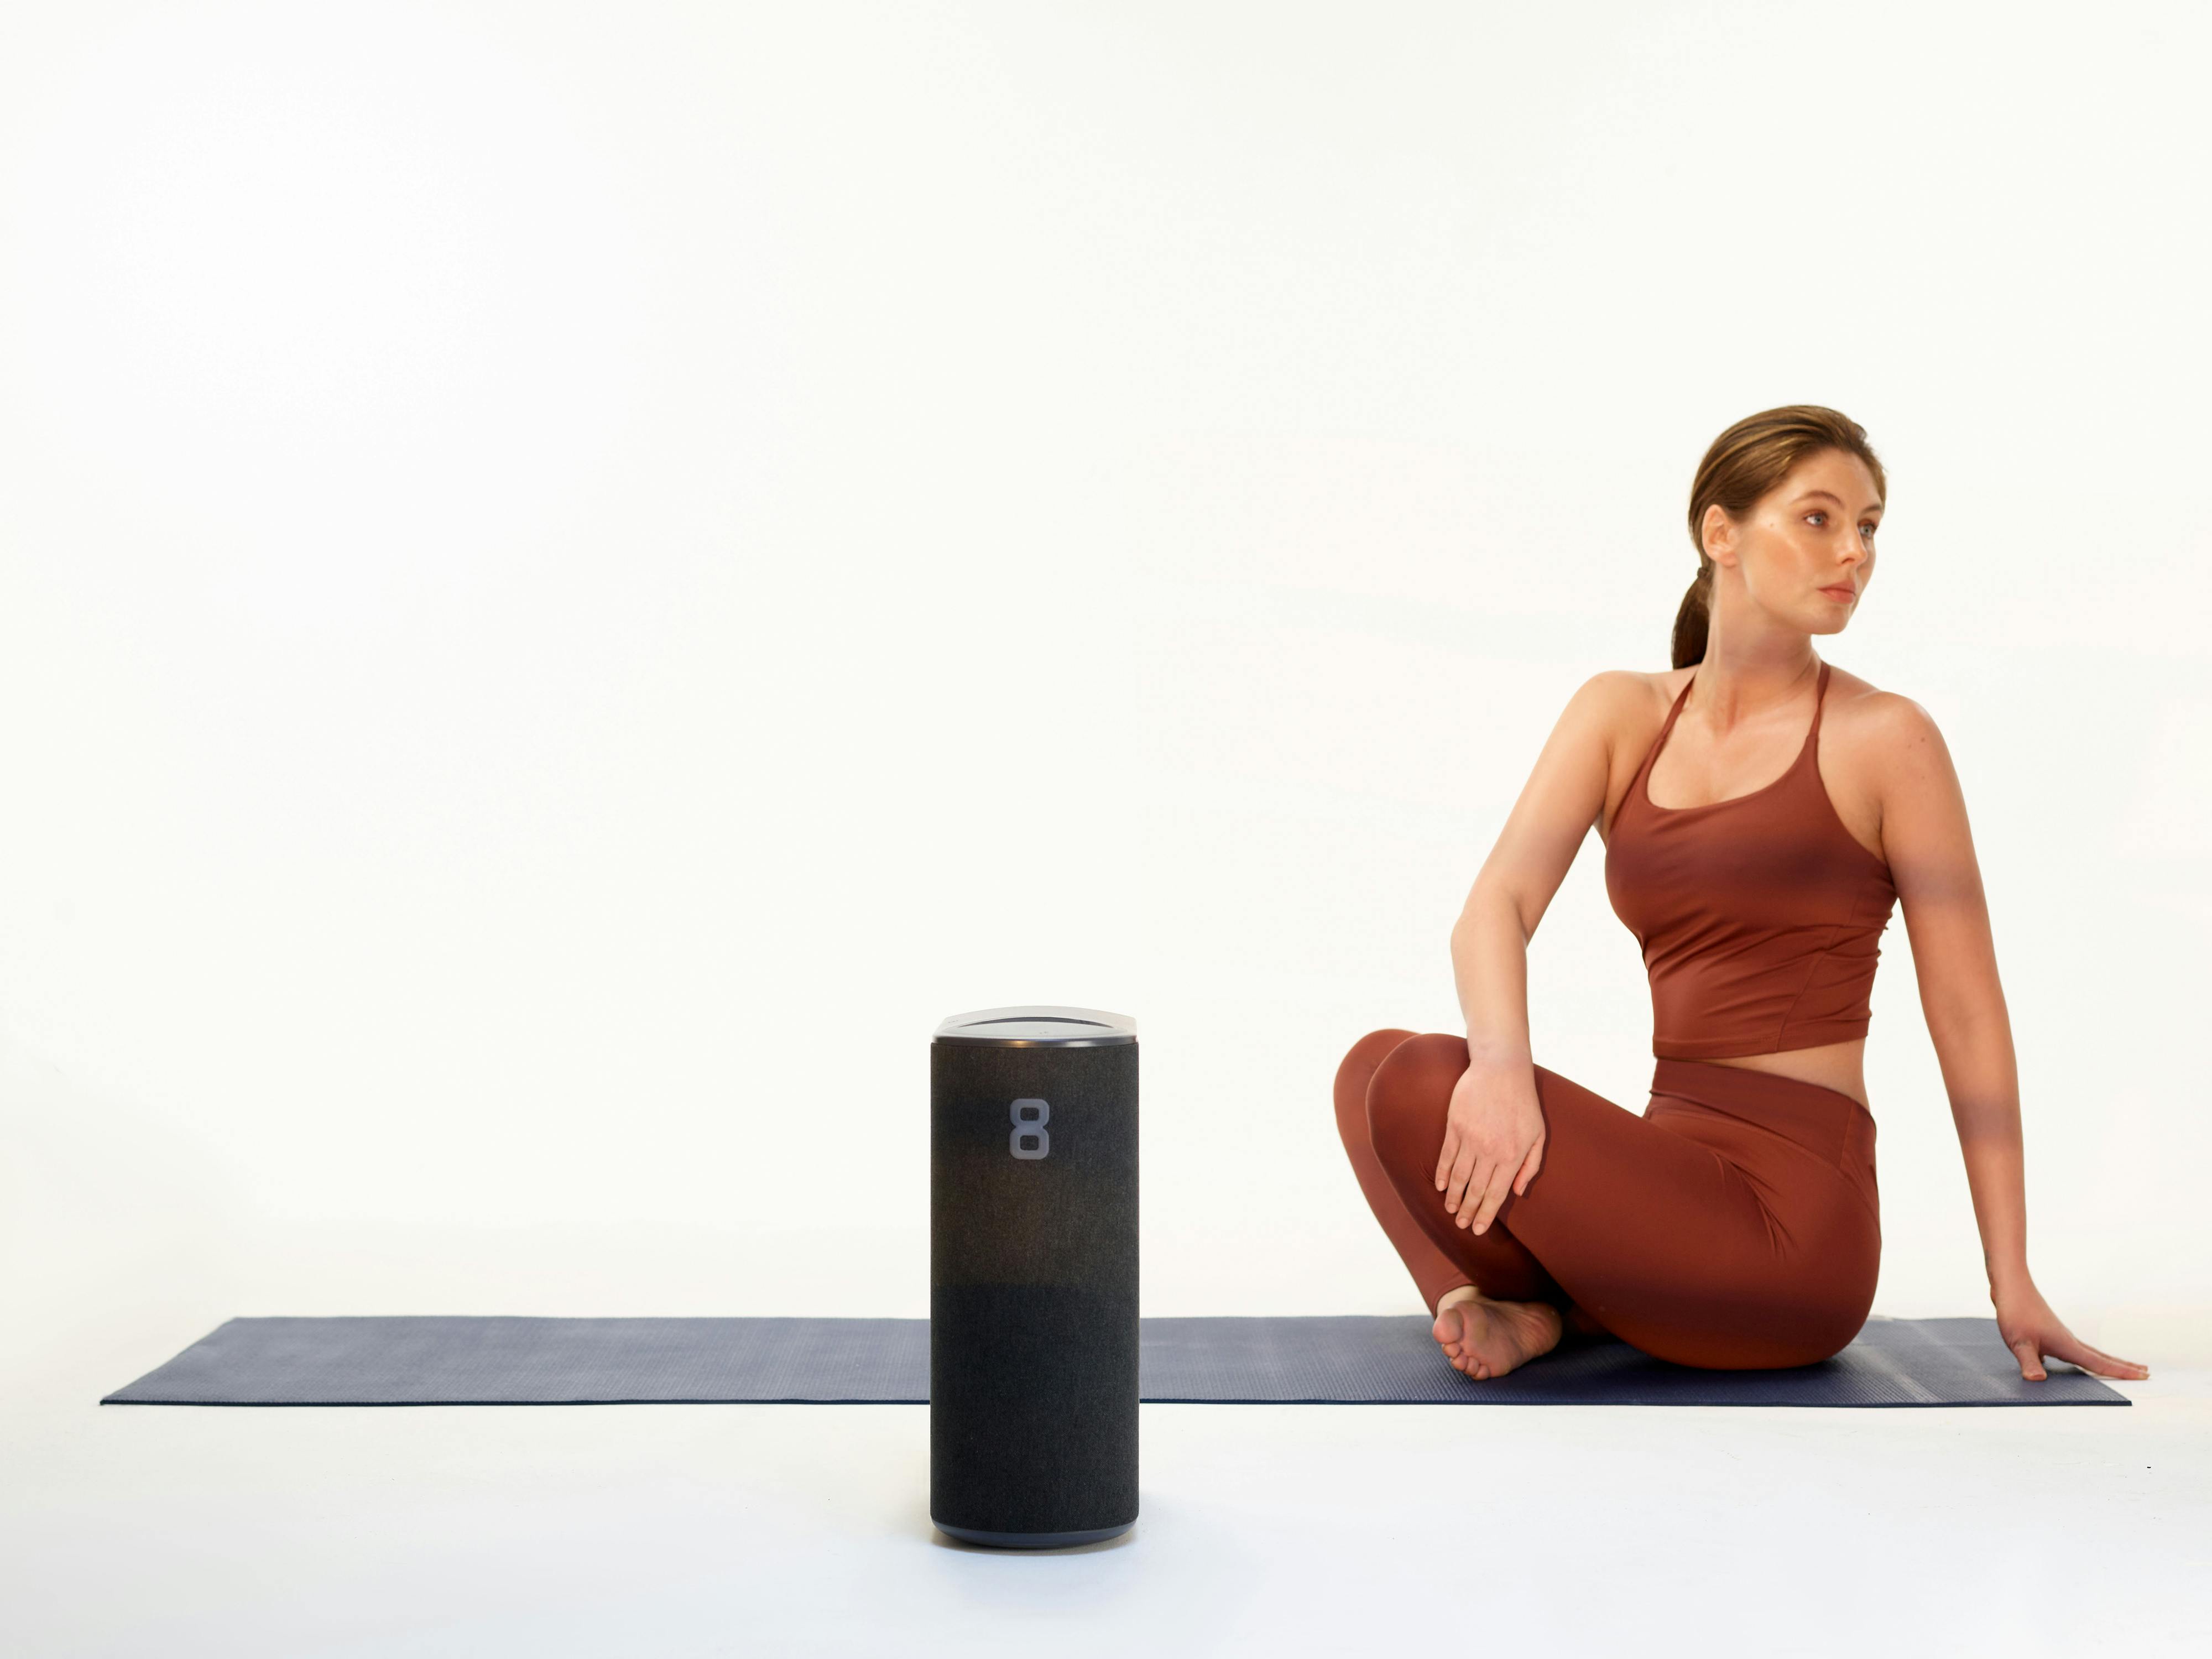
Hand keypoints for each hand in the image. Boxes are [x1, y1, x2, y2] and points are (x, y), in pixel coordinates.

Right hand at [1433, 1061, 1543, 1235]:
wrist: (1501, 1069)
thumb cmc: (1523, 1102)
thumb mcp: (1538, 1135)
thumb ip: (1530, 1166)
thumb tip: (1517, 1192)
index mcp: (1511, 1156)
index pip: (1495, 1194)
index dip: (1485, 1214)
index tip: (1477, 1229)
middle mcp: (1489, 1151)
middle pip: (1475, 1190)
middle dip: (1467, 1211)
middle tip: (1460, 1225)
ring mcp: (1470, 1138)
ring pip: (1459, 1176)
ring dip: (1454, 1197)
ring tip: (1450, 1210)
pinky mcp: (1455, 1126)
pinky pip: (1447, 1156)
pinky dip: (1443, 1174)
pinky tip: (1441, 1187)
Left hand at [1992, 1277, 2149, 1381]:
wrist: (2011, 1286)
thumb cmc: (2015, 1312)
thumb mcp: (2018, 1343)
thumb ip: (2029, 1362)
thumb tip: (2037, 1380)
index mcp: (2066, 1345)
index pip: (2098, 1364)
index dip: (2121, 1373)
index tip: (2144, 1376)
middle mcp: (2068, 1340)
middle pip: (2101, 1357)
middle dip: (2123, 1366)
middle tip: (2146, 1372)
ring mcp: (2060, 1334)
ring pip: (2089, 1351)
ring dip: (2107, 1360)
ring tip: (2121, 1366)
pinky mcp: (2050, 1331)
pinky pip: (2074, 1348)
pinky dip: (2084, 1356)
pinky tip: (2077, 1359)